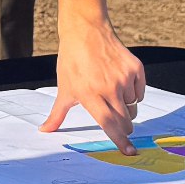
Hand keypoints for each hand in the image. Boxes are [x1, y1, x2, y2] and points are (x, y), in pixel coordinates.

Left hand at [41, 23, 144, 150]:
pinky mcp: (135, 68)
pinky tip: (120, 81)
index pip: (109, 125)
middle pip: (125, 121)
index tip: (130, 152)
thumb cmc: (72, 61)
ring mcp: (124, 78)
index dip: (120, 141)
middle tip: (112, 114)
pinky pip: (140, 92)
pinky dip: (133, 92)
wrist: (86, 31)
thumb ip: (57, 114)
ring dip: (126, 108)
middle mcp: (109, 88)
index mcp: (90, 96)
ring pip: (133, 107)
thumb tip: (44, 131)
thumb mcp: (63, 89)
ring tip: (111, 92)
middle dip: (122, 126)